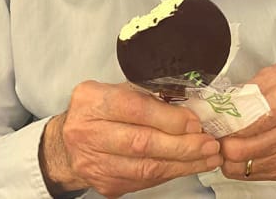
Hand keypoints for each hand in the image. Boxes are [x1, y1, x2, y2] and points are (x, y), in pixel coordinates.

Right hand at [39, 81, 222, 197]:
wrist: (66, 143)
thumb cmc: (100, 109)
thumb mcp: (116, 90)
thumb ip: (146, 95)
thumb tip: (188, 107)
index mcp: (93, 100)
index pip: (135, 109)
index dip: (168, 118)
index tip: (195, 122)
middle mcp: (88, 132)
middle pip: (141, 143)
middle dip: (182, 144)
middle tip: (209, 143)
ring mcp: (95, 163)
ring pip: (146, 168)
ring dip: (183, 163)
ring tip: (209, 156)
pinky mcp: (106, 185)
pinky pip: (145, 181)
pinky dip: (171, 172)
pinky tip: (190, 165)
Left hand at [218, 60, 275, 180]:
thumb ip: (253, 85)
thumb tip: (227, 102)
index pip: (245, 119)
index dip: (222, 120)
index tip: (210, 117)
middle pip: (240, 148)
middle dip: (219, 140)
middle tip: (213, 129)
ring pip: (242, 165)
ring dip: (226, 154)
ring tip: (224, 137)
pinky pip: (253, 173)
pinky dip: (239, 163)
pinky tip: (239, 147)